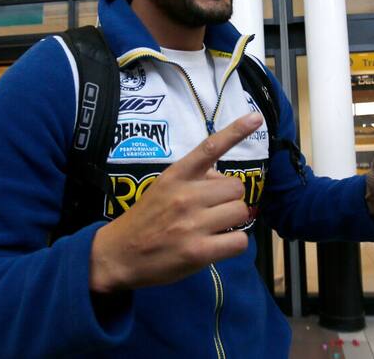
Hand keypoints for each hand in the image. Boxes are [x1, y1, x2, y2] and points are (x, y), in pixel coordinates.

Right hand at [89, 113, 262, 292]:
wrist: (117, 254)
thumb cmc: (145, 219)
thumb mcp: (163, 187)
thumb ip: (194, 179)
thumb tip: (226, 182)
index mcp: (176, 175)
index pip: (210, 148)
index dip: (236, 131)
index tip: (255, 118)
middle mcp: (185, 195)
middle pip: (237, 188)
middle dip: (230, 200)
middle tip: (213, 211)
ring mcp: (192, 224)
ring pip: (241, 213)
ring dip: (233, 222)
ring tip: (213, 229)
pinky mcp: (198, 251)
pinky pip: (239, 241)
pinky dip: (234, 244)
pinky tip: (218, 245)